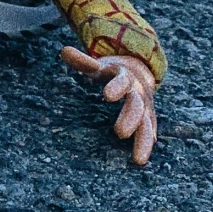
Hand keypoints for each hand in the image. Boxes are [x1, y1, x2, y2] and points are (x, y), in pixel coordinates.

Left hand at [60, 47, 157, 165]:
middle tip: (119, 133)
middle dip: (130, 118)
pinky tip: (141, 157)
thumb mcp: (100, 65)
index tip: (106, 96)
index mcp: (126, 77)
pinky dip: (146, 144)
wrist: (140, 71)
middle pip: (137, 106)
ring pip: (147, 125)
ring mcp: (145, 108)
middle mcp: (139, 93)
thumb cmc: (113, 71)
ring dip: (143, 141)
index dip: (116, 87)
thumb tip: (63, 50)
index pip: (122, 82)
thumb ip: (83, 61)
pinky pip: (149, 133)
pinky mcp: (148, 119)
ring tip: (138, 160)